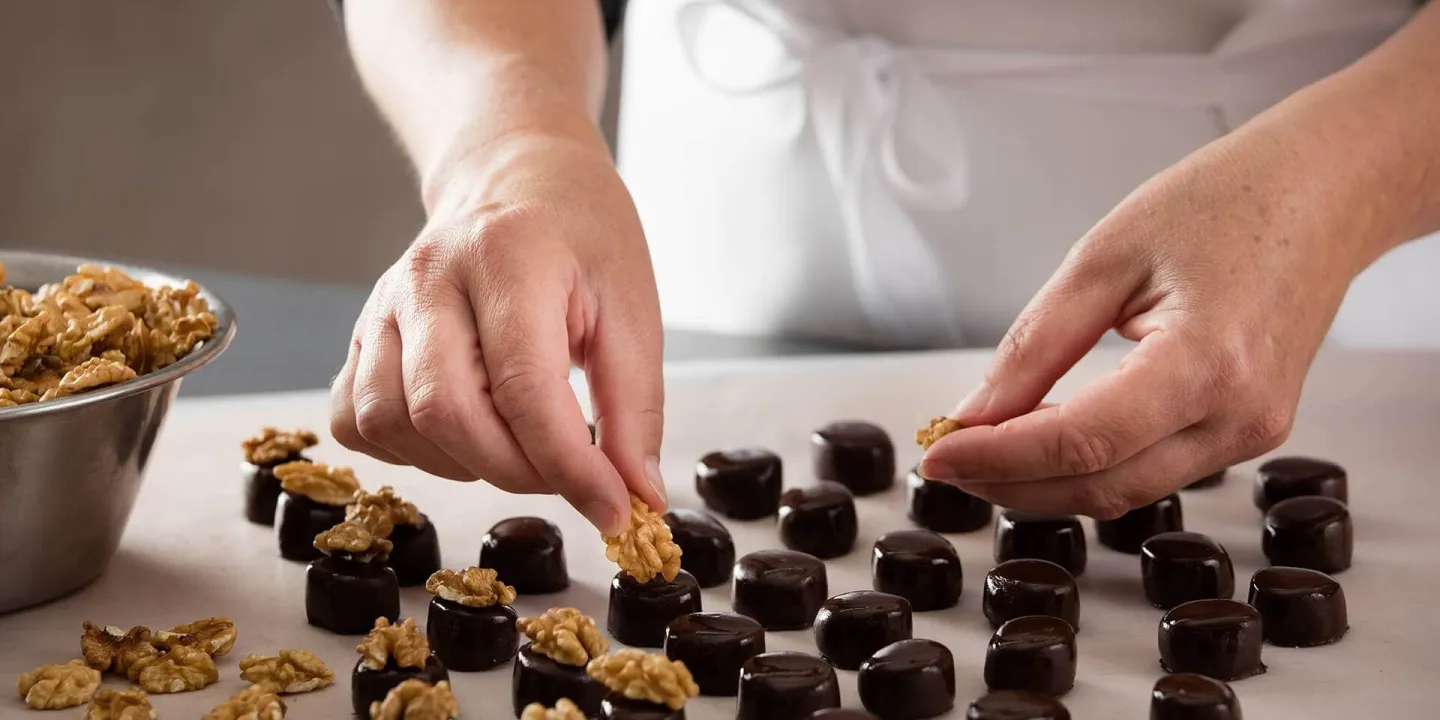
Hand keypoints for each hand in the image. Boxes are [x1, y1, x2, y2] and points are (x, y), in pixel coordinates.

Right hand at [330, 131, 665, 534]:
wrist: (519, 177)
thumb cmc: (582, 237)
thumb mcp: (633, 310)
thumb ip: (635, 410)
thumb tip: (637, 497)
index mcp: (507, 256)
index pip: (524, 389)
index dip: (569, 468)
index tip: (613, 509)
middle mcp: (428, 276)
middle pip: (445, 412)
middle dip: (515, 471)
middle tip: (567, 474)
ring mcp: (382, 304)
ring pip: (391, 422)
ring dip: (460, 464)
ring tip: (517, 443)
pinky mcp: (361, 333)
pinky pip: (356, 419)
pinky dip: (407, 449)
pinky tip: (462, 432)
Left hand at [918, 120, 1375, 517]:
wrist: (1323, 194)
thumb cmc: (1225, 203)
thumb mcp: (1104, 256)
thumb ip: (1035, 345)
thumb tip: (975, 415)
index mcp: (1209, 362)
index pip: (1081, 442)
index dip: (998, 458)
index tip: (937, 454)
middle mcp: (1240, 415)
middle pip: (1100, 486)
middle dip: (1010, 484)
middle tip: (944, 460)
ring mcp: (1252, 433)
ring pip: (1124, 492)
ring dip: (1044, 484)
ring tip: (981, 453)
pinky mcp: (1249, 434)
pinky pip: (1152, 472)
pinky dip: (1088, 467)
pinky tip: (1041, 443)